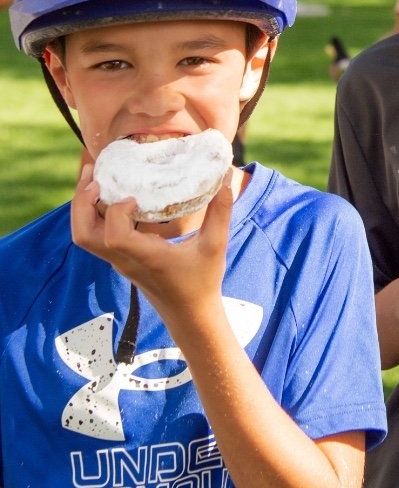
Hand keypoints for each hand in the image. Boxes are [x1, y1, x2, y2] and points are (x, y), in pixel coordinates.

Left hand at [71, 164, 232, 329]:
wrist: (189, 314)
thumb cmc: (203, 281)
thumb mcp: (216, 245)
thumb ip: (221, 211)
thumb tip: (227, 177)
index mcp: (146, 257)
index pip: (113, 236)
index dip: (116, 212)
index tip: (134, 197)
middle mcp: (125, 260)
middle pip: (84, 235)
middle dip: (81, 202)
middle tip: (94, 174)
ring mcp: (119, 261)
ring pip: (84, 236)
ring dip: (83, 207)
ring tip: (95, 179)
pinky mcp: (120, 260)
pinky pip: (95, 236)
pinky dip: (94, 214)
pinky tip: (112, 196)